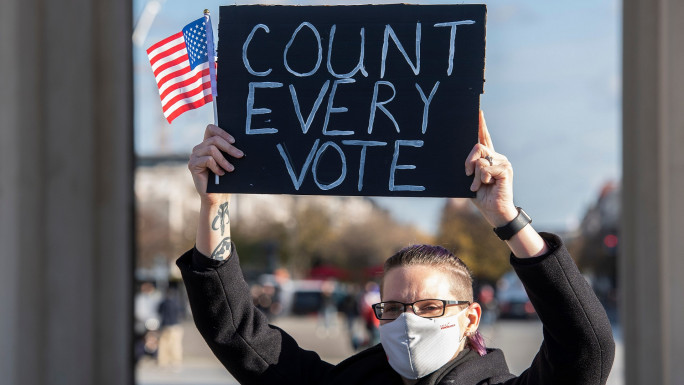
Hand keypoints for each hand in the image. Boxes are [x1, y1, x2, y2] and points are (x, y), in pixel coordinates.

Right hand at [188, 124, 243, 204]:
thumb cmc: (225, 179)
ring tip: (231, 169)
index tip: (234, 140)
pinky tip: (221, 174)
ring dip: (224, 160)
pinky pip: (208, 160)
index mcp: (207, 144)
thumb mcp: (228, 162)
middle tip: (240, 155)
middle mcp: (199, 148)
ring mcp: (194, 156)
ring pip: (212, 149)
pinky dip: (217, 167)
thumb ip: (229, 152)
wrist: (217, 196)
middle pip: (214, 139)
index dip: (222, 132)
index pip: (211, 128)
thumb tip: (240, 146)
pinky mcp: (192, 165)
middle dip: (229, 147)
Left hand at [465, 111, 517, 227]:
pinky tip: (488, 185)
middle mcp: (497, 157)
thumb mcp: (471, 179)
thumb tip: (467, 159)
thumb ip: (470, 166)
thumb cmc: (482, 196)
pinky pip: (486, 168)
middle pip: (477, 146)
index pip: (484, 138)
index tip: (478, 111)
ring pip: (480, 158)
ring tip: (479, 185)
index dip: (481, 125)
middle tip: (467, 174)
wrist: (494, 211)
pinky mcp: (505, 169)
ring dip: (475, 175)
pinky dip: (482, 179)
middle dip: (468, 161)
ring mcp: (503, 162)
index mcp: (489, 158)